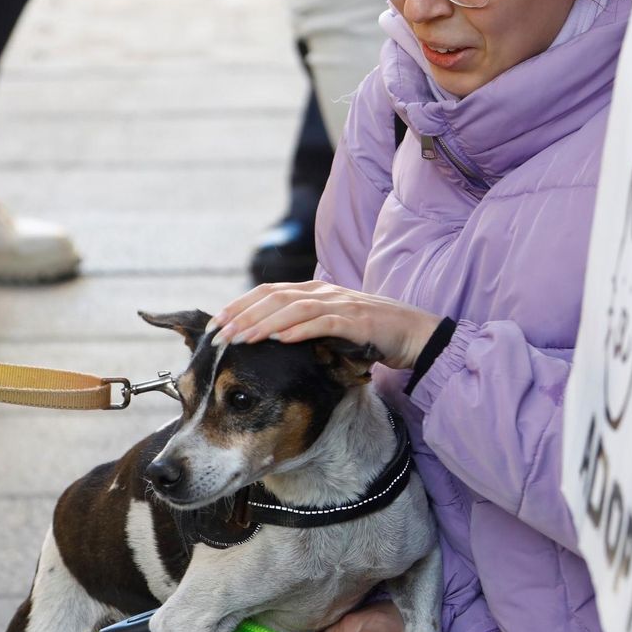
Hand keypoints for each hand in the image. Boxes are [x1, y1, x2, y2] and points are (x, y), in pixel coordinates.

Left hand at [209, 281, 439, 369]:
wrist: (415, 334)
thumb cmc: (373, 334)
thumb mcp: (333, 329)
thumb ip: (306, 328)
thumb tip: (271, 340)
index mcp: (316, 292)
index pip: (268, 292)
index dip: (239, 305)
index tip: (216, 324)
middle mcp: (325, 292)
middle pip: (274, 297)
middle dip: (243, 314)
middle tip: (219, 335)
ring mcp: (341, 304)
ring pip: (293, 307)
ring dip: (263, 322)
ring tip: (241, 338)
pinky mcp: (357, 320)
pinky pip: (323, 322)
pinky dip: (299, 329)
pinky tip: (280, 339)